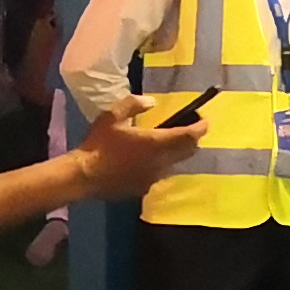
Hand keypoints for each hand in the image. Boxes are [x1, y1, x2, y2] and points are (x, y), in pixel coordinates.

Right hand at [79, 103, 207, 200]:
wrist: (84, 176)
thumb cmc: (98, 143)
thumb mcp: (112, 116)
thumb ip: (134, 105)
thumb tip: (152, 102)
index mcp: (155, 142)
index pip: (188, 136)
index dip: (200, 128)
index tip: (205, 122)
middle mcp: (161, 162)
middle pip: (187, 151)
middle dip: (192, 140)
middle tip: (189, 130)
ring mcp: (154, 177)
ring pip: (175, 163)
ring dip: (177, 153)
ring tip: (168, 143)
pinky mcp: (145, 187)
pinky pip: (160, 174)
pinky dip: (161, 164)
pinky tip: (148, 160)